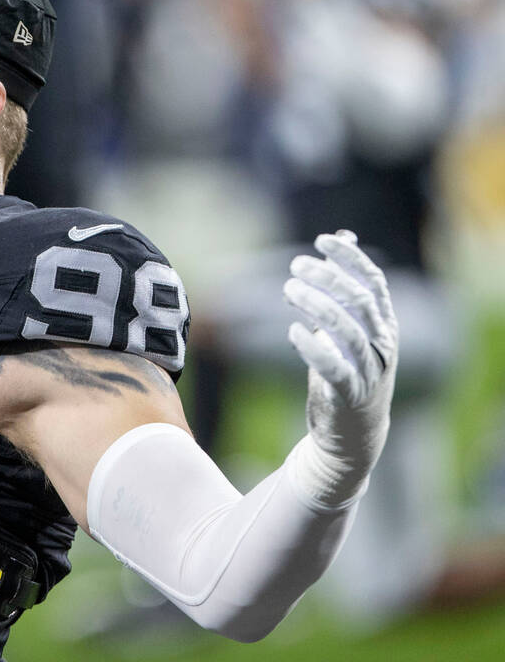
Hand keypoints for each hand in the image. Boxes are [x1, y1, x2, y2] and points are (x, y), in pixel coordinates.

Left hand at [283, 230, 397, 507]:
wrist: (353, 435)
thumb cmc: (347, 371)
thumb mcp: (349, 326)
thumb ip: (345, 286)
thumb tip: (344, 236)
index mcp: (384, 325)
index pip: (373, 282)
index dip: (350, 258)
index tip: (322, 240)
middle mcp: (382, 345)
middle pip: (360, 301)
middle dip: (328, 278)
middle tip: (295, 266)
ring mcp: (370, 370)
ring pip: (348, 331)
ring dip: (317, 306)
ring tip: (288, 289)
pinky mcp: (350, 394)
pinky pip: (334, 367)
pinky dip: (313, 347)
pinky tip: (293, 330)